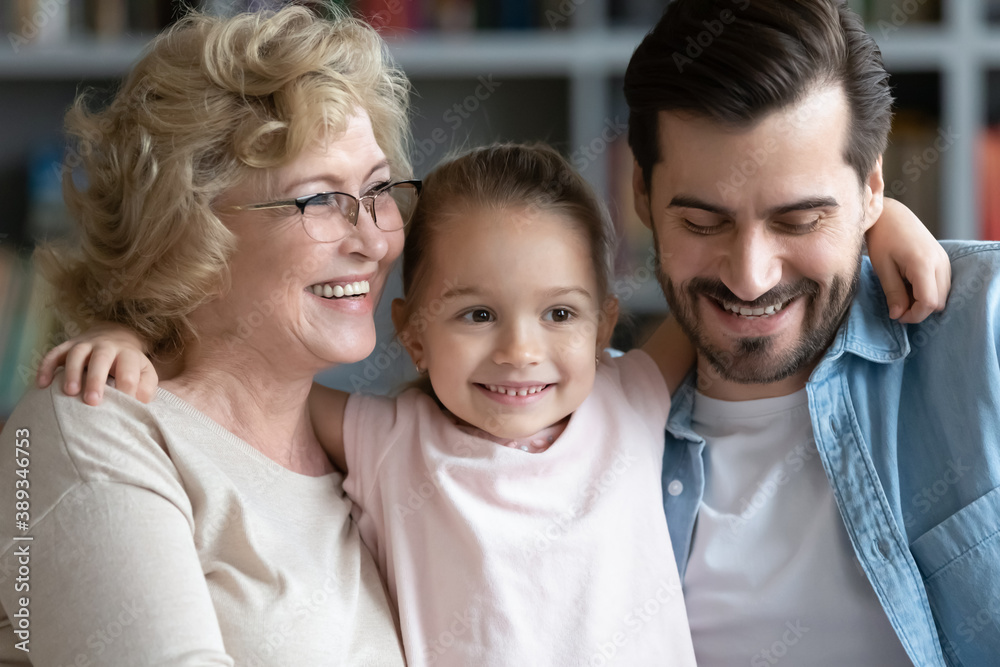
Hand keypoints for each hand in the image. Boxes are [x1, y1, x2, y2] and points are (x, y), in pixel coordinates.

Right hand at [36, 323, 156, 404]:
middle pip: (101, 359)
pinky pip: (54, 354)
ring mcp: (85, 344)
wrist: (116, 336)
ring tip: (69, 393)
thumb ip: (145, 389)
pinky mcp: (67, 346)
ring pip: (76, 354)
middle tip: (92, 402)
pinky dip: (46, 367)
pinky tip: (42, 384)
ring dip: (72, 372)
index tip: (122, 408)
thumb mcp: (145, 373)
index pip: (128, 373)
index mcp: (128, 355)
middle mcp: (106, 347)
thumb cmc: (130, 365)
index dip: (126, 390)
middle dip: (96, 380)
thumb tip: (139, 405)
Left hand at [867, 198, 950, 323]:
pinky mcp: (943, 259)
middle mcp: (940, 263)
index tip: (896, 316)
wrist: (891, 215)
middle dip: (918, 310)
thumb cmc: (882, 238)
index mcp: (924, 264)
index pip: (928, 302)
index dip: (913, 315)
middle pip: (938, 302)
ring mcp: (944, 260)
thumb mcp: (883, 268)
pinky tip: (910, 286)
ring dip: (924, 302)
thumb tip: (898, 315)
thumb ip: (893, 292)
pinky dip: (928, 292)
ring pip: (942, 296)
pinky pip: (942, 285)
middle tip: (897, 307)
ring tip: (902, 295)